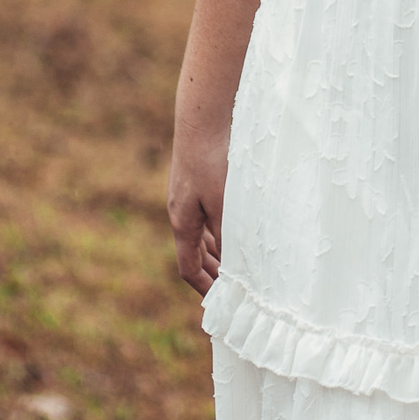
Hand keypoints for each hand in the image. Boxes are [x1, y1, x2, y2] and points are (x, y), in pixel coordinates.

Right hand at [167, 129, 227, 296]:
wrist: (201, 119)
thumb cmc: (212, 161)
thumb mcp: (223, 203)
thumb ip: (227, 234)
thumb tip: (235, 264)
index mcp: (182, 223)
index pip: (187, 268)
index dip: (204, 287)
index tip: (220, 300)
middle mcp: (180, 212)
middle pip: (192, 253)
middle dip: (211, 272)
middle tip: (232, 287)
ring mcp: (186, 195)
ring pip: (200, 233)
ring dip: (217, 250)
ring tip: (238, 260)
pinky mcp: (196, 179)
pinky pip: (205, 214)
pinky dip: (218, 227)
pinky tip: (236, 223)